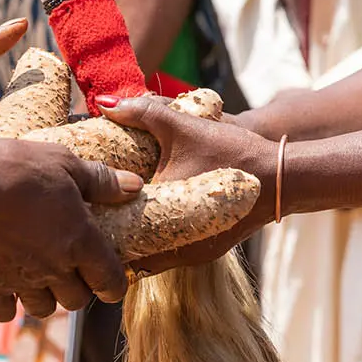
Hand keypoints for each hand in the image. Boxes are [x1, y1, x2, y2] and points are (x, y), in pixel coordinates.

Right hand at [0, 141, 139, 318]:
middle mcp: (56, 270)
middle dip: (79, 287)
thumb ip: (100, 180)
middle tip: (71, 265)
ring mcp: (22, 282)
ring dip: (47, 297)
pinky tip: (7, 284)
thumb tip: (135, 186)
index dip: (114, 284)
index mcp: (81, 242)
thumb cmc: (14, 171)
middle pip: (78, 300)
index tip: (110, 276)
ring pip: (45, 308)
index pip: (112, 283)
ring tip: (40, 274)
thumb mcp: (62, 162)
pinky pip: (6, 312)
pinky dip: (9, 304)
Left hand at [98, 94, 278, 271]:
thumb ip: (142, 112)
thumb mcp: (184, 127)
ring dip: (133, 242)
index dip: (95, 232)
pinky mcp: (206, 252)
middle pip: (130, 256)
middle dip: (111, 239)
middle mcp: (178, 248)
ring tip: (112, 223)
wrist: (283, 177)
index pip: (116, 242)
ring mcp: (193, 254)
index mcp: (165, 221)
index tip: (78, 217)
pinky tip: (147, 221)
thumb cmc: (233, 153)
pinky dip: (156, 239)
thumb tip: (102, 104)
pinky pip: (170, 252)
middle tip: (89, 222)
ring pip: (150, 257)